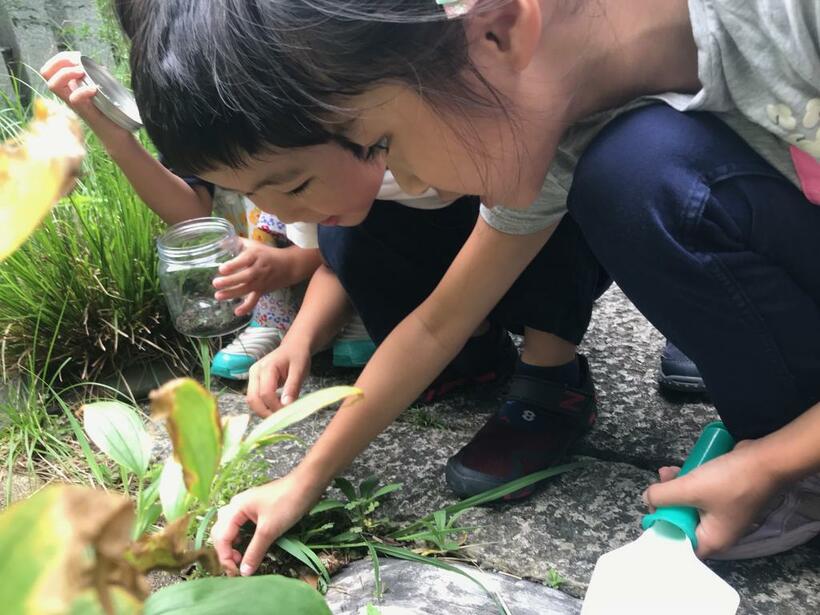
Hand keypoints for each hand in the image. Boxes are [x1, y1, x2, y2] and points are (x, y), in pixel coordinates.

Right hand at [39, 52, 131, 146]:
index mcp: (69, 88)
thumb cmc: (109, 111)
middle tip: (78, 63)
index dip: (59, 58)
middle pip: (46, 74)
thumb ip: (97, 78)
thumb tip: (99, 66)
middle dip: (60, 61)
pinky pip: (74, 99)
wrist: (117, 133)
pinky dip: (83, 90)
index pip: (50, 69)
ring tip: (82, 72)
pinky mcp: (84, 112)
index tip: (77, 56)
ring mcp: (74, 104)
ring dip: (67, 73)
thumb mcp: (101, 90)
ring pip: (53, 85)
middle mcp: (67, 95)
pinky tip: (94, 88)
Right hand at [211, 473, 323, 575]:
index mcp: (235, 508)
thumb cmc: (287, 503)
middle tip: (237, 567)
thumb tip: (244, 572)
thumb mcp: (269, 530)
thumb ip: (255, 551)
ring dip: (232, 545)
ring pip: (230, 528)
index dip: (225, 557)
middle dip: (225, 551)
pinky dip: (241, 538)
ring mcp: (245, 506)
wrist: (306, 485)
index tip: (235, 573)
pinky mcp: (255, 509)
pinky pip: (240, 526)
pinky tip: (247, 546)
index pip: (221, 537)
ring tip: (241, 558)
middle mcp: (236, 506)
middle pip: (221, 532)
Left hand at [213, 240, 299, 315]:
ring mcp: (260, 281)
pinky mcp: (262, 290)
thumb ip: (237, 243)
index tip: (222, 269)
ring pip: (247, 288)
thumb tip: (219, 243)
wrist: (288, 266)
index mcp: (255, 255)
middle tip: (215, 283)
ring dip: (233, 293)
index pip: (245, 260)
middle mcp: (258, 269)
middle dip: (230, 281)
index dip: (234, 265)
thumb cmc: (267, 254)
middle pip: (245, 276)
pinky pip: (254, 300)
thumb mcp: (254, 245)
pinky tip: (237, 312)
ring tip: (218, 296)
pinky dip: (247, 307)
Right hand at [246, 341, 310, 416]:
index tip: (288, 413)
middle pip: (253, 399)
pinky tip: (276, 407)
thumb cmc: (298, 356)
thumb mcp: (300, 370)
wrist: (294, 347)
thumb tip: (286, 406)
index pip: (265, 393)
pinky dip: (264, 406)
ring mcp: (252, 377)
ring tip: (280, 413)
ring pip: (252, 401)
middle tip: (282, 419)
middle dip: (266, 412)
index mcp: (266, 367)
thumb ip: (292, 388)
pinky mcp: (254, 382)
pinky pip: (255, 398)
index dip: (275, 407)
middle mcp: (255, 372)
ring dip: (264, 411)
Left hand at [643, 440, 780, 557]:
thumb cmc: (730, 481)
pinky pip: (698, 493)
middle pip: (681, 522)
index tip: (650, 513)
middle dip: (666, 503)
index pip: (681, 545)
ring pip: (687, 504)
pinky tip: (674, 469)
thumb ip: (663, 496)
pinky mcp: (723, 495)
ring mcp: (721, 512)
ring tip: (664, 473)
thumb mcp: (690, 489)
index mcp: (713, 540)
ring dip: (674, 488)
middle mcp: (717, 531)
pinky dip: (686, 482)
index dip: (663, 530)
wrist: (765, 459)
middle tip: (655, 488)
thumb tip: (647, 499)